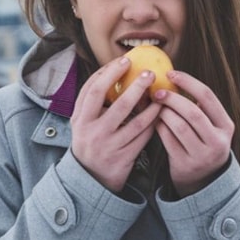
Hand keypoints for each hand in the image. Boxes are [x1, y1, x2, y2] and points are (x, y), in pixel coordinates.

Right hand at [70, 56, 161, 192]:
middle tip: (149, 72)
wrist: (89, 178)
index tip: (124, 60)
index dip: (109, 73)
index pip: (93, 90)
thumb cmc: (90, 141)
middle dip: (136, 86)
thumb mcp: (82, 123)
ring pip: (136, 122)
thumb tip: (112, 71)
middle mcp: (92, 132)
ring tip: (160, 92)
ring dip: (151, 105)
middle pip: (118, 104)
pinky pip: (142, 137)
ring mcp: (108, 146)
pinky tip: (159, 112)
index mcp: (80, 120)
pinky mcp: (123, 158)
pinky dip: (152, 123)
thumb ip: (92, 102)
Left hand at [153, 70, 233, 197]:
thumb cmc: (203, 142)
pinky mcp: (185, 165)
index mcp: (226, 126)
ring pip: (179, 126)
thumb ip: (199, 107)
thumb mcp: (211, 126)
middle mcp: (218, 141)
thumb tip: (172, 78)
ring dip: (164, 113)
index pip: (208, 96)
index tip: (171, 74)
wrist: (204, 179)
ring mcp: (202, 155)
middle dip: (172, 98)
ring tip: (156, 107)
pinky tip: (155, 121)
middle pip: (192, 112)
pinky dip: (159, 127)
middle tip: (157, 92)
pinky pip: (168, 140)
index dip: (188, 82)